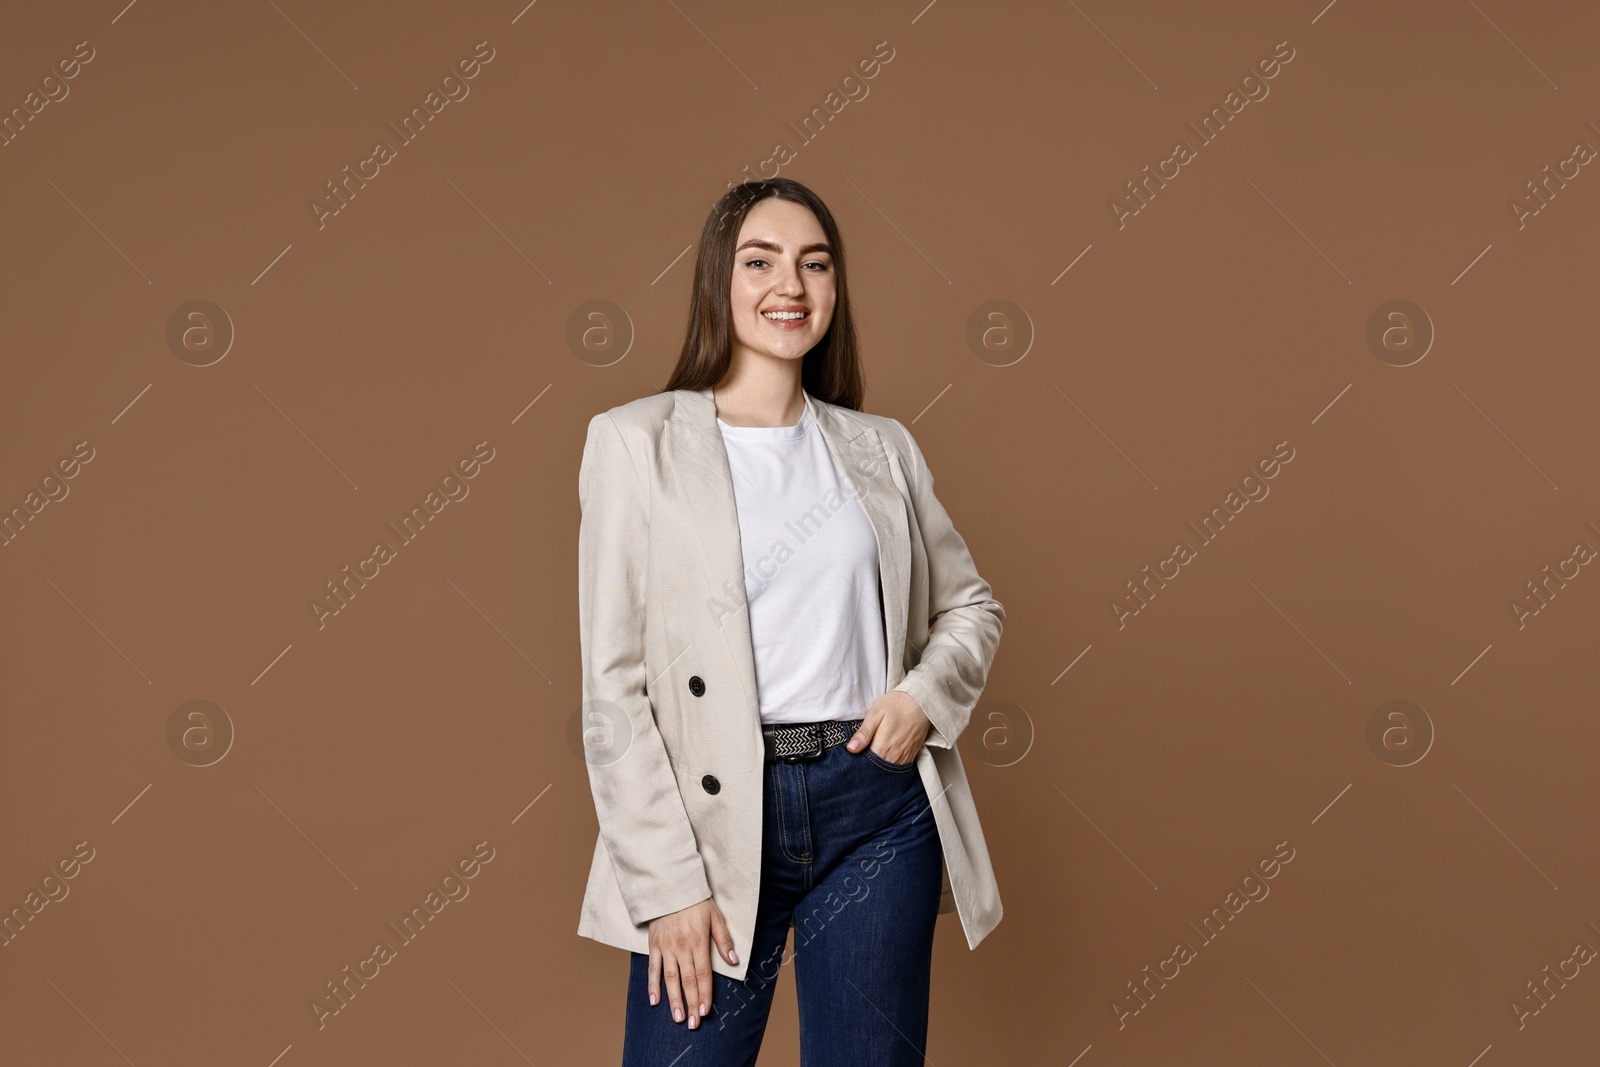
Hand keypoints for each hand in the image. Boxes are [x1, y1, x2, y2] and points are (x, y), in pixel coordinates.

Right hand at [645, 896, 738, 1027]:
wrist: (671, 887)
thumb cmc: (696, 902)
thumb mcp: (715, 916)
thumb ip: (724, 940)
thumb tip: (734, 960)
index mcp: (698, 941)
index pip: (703, 973)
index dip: (705, 993)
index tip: (706, 1011)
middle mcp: (681, 947)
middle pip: (687, 980)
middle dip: (691, 1003)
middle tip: (693, 1023)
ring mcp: (666, 947)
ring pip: (670, 978)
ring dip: (674, 999)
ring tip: (678, 1018)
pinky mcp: (654, 945)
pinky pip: (653, 967)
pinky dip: (653, 985)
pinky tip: (655, 1001)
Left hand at [846, 690, 930, 763]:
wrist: (921, 702)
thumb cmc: (897, 704)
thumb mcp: (876, 714)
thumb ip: (864, 733)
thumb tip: (851, 749)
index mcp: (882, 747)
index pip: (865, 765)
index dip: (858, 761)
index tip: (854, 756)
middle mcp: (894, 756)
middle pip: (876, 770)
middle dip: (868, 765)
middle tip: (863, 754)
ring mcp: (904, 758)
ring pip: (887, 770)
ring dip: (879, 765)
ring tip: (874, 753)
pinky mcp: (911, 756)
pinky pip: (898, 767)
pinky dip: (890, 764)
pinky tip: (885, 754)